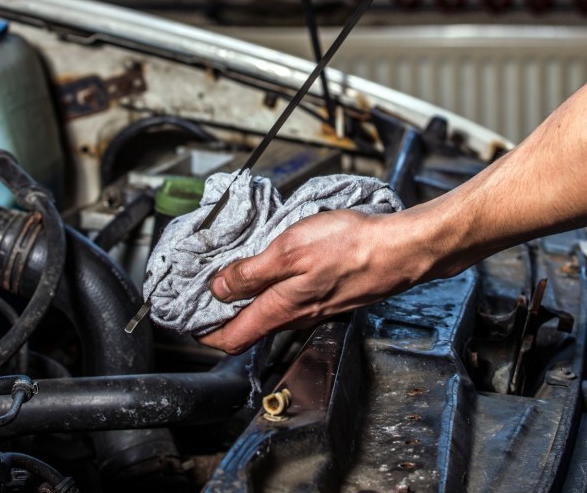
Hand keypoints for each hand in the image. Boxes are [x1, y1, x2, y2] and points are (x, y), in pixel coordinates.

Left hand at [197, 208, 433, 354]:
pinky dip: (273, 290)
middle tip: (203, 291)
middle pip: (248, 327)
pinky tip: (274, 268)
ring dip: (248, 300)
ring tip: (233, 274)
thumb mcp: (289, 251)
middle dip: (222, 314)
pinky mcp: (330, 295)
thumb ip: (251, 272)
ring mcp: (315, 308)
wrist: (399, 250)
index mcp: (281, 309)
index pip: (231, 338)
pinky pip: (292, 301)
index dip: (203, 332)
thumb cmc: (350, 247)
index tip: (186, 318)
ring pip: (270, 313)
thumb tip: (219, 288)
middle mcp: (297, 316)